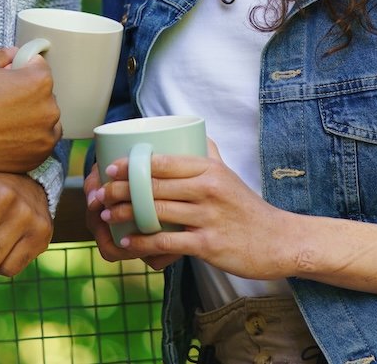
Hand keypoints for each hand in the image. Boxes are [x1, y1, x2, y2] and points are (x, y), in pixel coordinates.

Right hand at [0, 47, 60, 172]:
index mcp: (38, 81)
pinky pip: (42, 141)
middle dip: (27, 94)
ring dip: (32, 117)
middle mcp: (49, 107)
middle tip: (2, 101)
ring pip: (45, 118)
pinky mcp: (39, 155)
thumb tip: (15, 54)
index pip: (39, 67)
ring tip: (5, 122)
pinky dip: (31, 138)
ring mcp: (46, 134)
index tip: (9, 76)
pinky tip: (10, 137)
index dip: (21, 68)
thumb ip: (2, 56)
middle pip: (43, 94)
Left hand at [92, 139, 288, 279]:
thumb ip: (210, 154)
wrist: (278, 240)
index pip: (163, 161)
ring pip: (155, 212)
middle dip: (120, 190)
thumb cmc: (248, 208)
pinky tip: (129, 242)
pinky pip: (167, 242)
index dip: (131, 164)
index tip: (110, 169)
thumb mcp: (230, 175)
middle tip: (98, 194)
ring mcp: (208, 217)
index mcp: (209, 169)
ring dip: (125, 215)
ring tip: (106, 215)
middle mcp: (208, 189)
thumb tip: (194, 132)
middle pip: (153, 186)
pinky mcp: (208, 244)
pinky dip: (143, 243)